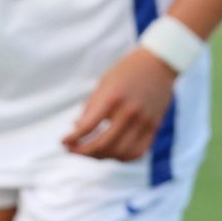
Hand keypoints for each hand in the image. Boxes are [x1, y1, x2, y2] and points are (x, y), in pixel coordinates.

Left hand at [63, 47, 177, 159]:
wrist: (158, 63)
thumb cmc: (126, 72)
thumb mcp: (103, 84)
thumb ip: (91, 108)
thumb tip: (76, 128)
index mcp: (111, 98)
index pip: (88, 127)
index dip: (72, 139)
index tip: (63, 142)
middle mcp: (128, 112)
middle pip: (103, 144)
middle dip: (83, 152)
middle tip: (72, 150)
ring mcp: (143, 122)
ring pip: (120, 153)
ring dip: (102, 157)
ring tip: (90, 152)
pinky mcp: (154, 127)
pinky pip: (138, 152)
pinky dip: (122, 157)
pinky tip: (111, 153)